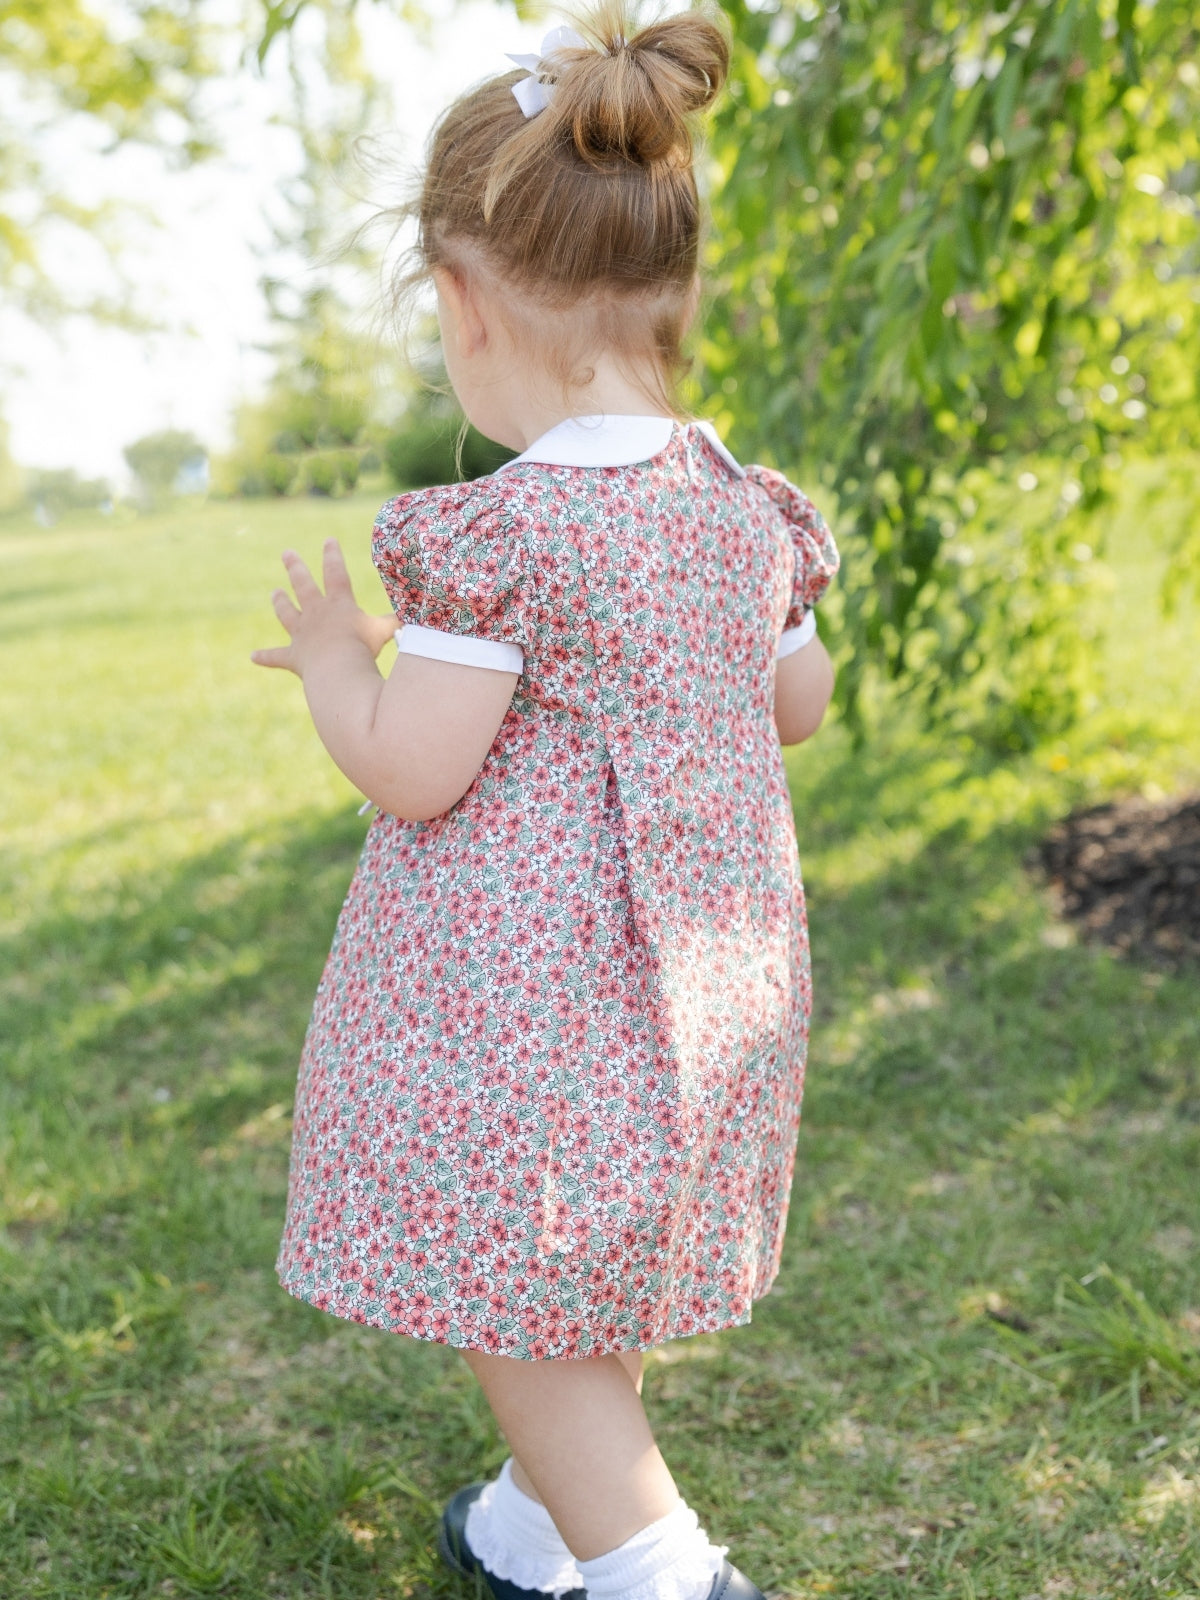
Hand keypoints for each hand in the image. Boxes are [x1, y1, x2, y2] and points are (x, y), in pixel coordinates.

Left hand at [251, 540, 392, 675]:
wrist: (336, 670)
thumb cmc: (362, 649)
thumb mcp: (385, 631)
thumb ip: (398, 621)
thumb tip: (422, 614)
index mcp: (338, 604)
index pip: (335, 573)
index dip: (333, 555)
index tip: (328, 540)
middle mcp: (316, 614)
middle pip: (303, 585)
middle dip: (295, 567)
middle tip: (287, 554)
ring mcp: (302, 634)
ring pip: (287, 614)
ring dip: (280, 603)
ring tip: (274, 593)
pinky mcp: (294, 657)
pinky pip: (277, 656)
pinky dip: (266, 657)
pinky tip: (254, 657)